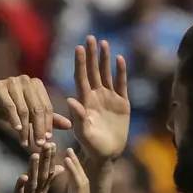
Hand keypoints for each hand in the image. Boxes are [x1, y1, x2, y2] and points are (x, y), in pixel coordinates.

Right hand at [0, 76, 70, 150]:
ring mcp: (12, 81)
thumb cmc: (11, 111)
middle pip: (37, 108)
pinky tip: (17, 131)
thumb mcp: (31, 115)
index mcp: (37, 84)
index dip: (48, 124)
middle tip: (39, 144)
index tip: (48, 140)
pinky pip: (10, 106)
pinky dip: (14, 120)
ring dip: (25, 128)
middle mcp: (26, 79)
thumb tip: (70, 125)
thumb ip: (49, 119)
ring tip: (25, 142)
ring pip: (24, 109)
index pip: (46, 106)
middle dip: (39, 128)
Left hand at [67, 36, 129, 162]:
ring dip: (105, 59)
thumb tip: (70, 100)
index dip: (80, 63)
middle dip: (92, 55)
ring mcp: (109, 98)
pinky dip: (121, 72)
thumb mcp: (83, 132)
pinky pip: (121, 84)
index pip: (81, 77)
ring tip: (104, 43)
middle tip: (90, 37)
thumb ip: (78, 117)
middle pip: (93, 71)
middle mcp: (96, 96)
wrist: (106, 154)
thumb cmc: (91, 146)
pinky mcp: (122, 103)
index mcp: (84, 101)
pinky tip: (120, 59)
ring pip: (106, 74)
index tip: (79, 47)